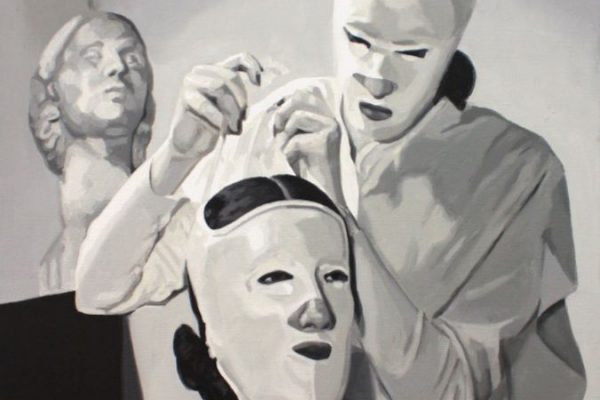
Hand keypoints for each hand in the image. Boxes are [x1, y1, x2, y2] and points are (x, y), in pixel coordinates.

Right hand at [170, 52, 262, 159]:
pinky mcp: (185, 97)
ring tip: (232, 126)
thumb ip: (239, 96)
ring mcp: (191, 82)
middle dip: (240, 101)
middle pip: (230, 77)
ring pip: (220, 86)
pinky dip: (217, 118)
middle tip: (240, 120)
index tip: (258, 83)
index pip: (238, 59)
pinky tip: (219, 128)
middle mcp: (202, 72)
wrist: (190, 145)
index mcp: (216, 71)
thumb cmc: (213, 126)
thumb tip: (258, 84)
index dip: (252, 67)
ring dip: (231, 109)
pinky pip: (206, 105)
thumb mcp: (231, 109)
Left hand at [272, 86, 344, 203]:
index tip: (278, 126)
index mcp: (325, 117)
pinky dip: (288, 151)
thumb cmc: (304, 171)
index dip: (285, 106)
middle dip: (283, 114)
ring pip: (297, 117)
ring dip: (286, 137)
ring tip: (290, 153)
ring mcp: (331, 127)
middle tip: (278, 133)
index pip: (303, 95)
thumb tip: (275, 108)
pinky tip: (294, 163)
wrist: (317, 195)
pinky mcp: (326, 138)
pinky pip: (296, 138)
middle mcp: (331, 119)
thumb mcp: (294, 140)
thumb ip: (290, 123)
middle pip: (300, 96)